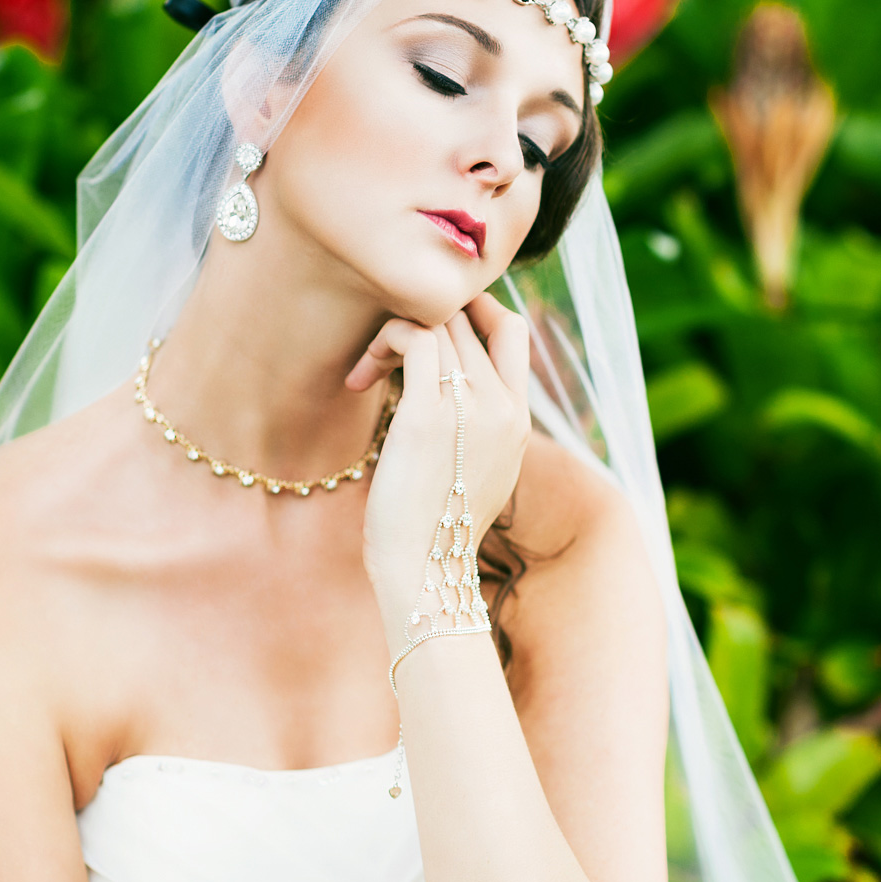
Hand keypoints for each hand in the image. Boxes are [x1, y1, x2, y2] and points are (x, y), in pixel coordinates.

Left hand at [345, 293, 531, 652]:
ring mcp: (472, 406)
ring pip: (442, 322)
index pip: (513, 330)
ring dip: (397, 331)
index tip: (430, 331)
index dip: (474, 312)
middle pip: (471, 317)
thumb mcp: (475, 475)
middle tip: (388, 349)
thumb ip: (475, 430)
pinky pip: (416, 338)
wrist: (425, 569)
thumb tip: (445, 400)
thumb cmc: (435, 530)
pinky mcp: (429, 413)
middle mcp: (503, 405)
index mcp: (518, 418)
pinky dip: (385, 341)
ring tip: (370, 368)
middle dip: (424, 320)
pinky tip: (362, 377)